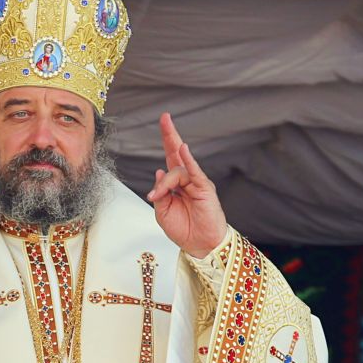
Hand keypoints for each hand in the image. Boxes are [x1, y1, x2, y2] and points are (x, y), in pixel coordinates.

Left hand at [145, 113, 227, 258]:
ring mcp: (196, 182)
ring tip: (158, 196)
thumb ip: (161, 192)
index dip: (167, 139)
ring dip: (165, 183)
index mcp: (175, 183)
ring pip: (177, 172)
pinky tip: (184, 150)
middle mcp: (186, 179)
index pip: (170, 157)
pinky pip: (195, 172)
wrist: (199, 244)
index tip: (164, 121)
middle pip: (177, 153)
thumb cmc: (183, 228)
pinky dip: (189, 161)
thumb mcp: (162, 212)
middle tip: (165, 117)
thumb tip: (160, 172)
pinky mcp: (204, 188)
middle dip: (170, 134)